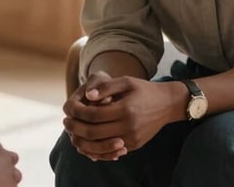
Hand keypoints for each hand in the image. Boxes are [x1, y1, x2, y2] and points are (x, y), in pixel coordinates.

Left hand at [63, 72, 182, 160]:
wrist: (167, 104)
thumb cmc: (143, 89)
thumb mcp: (126, 81)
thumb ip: (106, 87)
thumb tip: (87, 95)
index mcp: (125, 109)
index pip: (94, 114)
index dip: (78, 113)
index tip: (67, 109)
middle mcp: (129, 127)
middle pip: (94, 133)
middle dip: (76, 128)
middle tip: (66, 122)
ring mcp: (132, 139)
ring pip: (100, 147)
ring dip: (82, 142)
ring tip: (72, 134)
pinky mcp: (134, 146)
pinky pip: (110, 152)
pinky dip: (96, 149)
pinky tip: (86, 142)